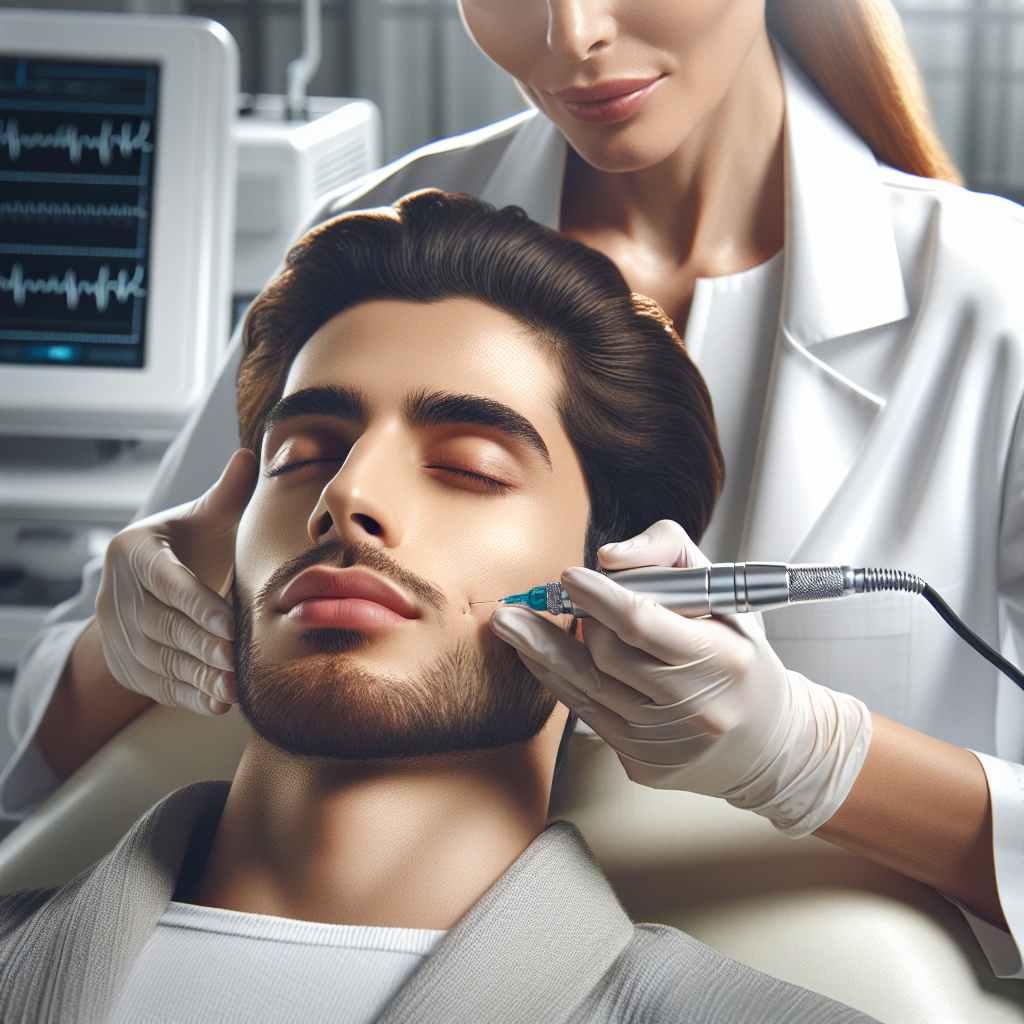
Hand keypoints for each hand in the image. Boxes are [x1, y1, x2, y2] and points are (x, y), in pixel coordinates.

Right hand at [95, 449, 257, 714]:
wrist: (152, 582)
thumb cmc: (192, 543)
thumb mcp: (205, 517)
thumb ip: (227, 494)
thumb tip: (251, 458)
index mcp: (133, 552)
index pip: (167, 581)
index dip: (198, 603)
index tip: (230, 622)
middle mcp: (115, 595)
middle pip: (164, 625)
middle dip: (204, 645)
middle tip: (239, 660)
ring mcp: (117, 634)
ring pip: (161, 659)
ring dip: (199, 676)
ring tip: (235, 687)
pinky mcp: (126, 666)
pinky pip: (158, 684)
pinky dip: (190, 695)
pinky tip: (220, 702)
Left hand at [490, 520, 871, 836]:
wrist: (768, 745)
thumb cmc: (737, 656)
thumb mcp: (721, 592)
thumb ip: (667, 555)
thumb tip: (609, 558)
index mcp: (723, 659)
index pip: (643, 624)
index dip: (598, 598)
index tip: (568, 577)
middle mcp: (696, 708)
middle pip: (607, 655)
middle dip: (581, 621)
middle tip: (567, 599)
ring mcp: (667, 743)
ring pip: (586, 687)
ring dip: (544, 649)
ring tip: (511, 623)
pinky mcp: (644, 765)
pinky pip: (586, 716)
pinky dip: (560, 682)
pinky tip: (539, 658)